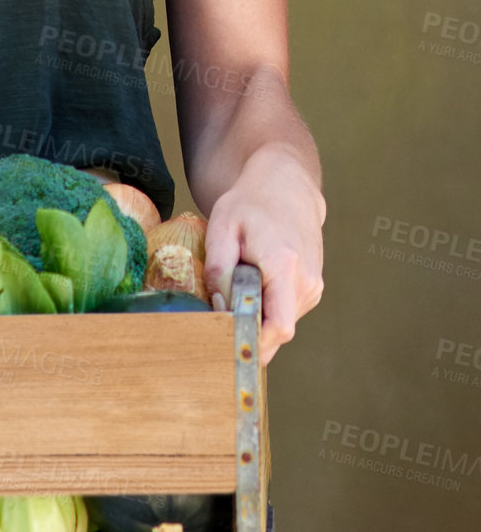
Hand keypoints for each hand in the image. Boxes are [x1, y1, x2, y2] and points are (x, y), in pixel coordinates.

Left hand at [202, 145, 324, 365]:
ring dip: (257, 318)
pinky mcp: (312, 290)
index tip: (225, 344)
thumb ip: (218, 270)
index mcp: (285, 266)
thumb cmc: (251, 204)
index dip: (252, 343)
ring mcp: (313, 288)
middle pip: (277, 332)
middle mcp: (307, 282)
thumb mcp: (222, 228)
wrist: (287, 187)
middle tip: (218, 322)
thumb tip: (218, 310)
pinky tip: (252, 287)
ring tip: (237, 290)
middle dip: (248, 333)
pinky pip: (285, 313)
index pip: (278, 328)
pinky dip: (266, 309)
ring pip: (280, 324)